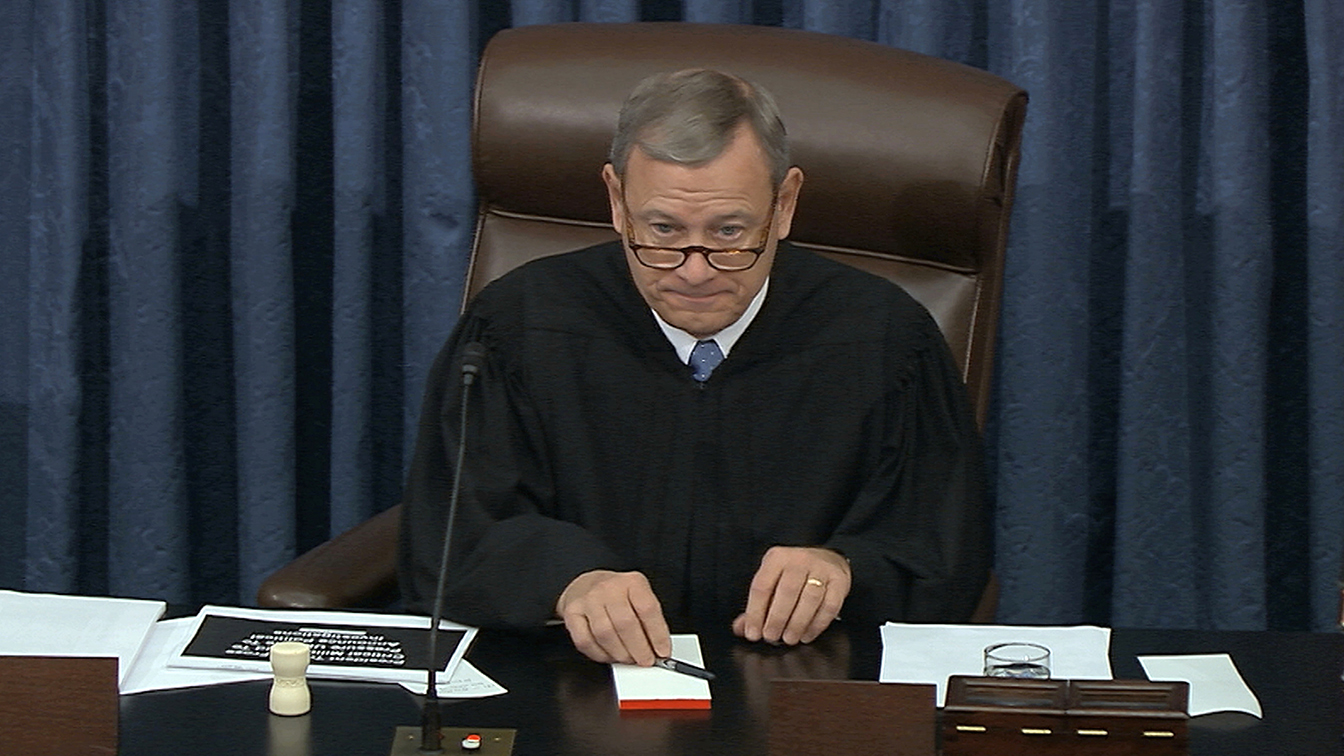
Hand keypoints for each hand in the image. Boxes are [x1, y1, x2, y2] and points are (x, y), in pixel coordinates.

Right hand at [556, 570, 671, 664]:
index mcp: (632, 582)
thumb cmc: (617, 594)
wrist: (586, 585)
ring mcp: (588, 600)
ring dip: (621, 653)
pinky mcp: (572, 614)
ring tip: (629, 658)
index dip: (657, 635)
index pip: (648, 609)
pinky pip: (586, 641)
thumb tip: (659, 648)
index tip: (662, 652)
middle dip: (639, 649)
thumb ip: (649, 620)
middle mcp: (609, 588)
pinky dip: (600, 654)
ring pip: (605, 634)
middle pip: (626, 624)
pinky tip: (610, 655)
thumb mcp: (639, 597)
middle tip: (646, 660)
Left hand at [732, 546, 850, 644]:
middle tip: (771, 636)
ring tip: (789, 638)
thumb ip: (757, 605)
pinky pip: (828, 606)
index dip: (755, 613)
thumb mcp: (773, 580)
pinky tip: (806, 635)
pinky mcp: (839, 581)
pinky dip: (817, 625)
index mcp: (777, 558)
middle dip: (776, 619)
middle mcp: (799, 560)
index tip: (752, 633)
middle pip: (786, 592)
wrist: (829, 559)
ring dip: (797, 624)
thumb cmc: (795, 574)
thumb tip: (741, 628)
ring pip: (809, 599)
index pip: (762, 586)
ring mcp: (821, 569)